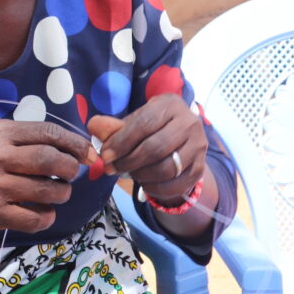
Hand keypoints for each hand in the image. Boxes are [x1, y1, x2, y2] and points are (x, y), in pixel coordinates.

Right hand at [0, 119, 95, 233]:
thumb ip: (31, 138)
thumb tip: (78, 147)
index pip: (46, 132)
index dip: (73, 142)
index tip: (87, 153)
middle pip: (48, 160)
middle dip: (70, 168)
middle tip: (71, 173)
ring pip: (45, 190)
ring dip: (62, 193)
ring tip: (60, 192)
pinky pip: (33, 218)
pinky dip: (47, 216)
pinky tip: (46, 212)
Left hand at [87, 94, 206, 205]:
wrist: (182, 135)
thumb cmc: (152, 125)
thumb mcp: (136, 119)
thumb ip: (114, 125)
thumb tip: (93, 126)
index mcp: (171, 105)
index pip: (144, 124)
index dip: (122, 142)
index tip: (105, 155)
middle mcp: (190, 124)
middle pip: (156, 148)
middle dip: (129, 161)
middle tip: (111, 168)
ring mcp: (199, 147)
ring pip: (167, 169)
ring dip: (141, 175)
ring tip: (128, 173)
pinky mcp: (200, 169)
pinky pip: (176, 185)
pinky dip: (155, 188)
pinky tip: (143, 182)